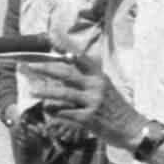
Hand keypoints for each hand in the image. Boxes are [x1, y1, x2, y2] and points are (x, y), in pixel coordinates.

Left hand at [28, 51, 146, 146]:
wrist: (132, 128)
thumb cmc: (116, 109)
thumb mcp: (105, 89)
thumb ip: (87, 81)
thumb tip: (64, 77)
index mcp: (99, 76)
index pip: (79, 57)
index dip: (64, 46)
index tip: (50, 35)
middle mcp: (96, 86)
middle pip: (67, 74)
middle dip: (47, 68)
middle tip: (31, 65)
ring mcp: (93, 102)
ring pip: (64, 94)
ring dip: (46, 92)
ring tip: (32, 91)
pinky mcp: (89, 118)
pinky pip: (66, 112)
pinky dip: (55, 111)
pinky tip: (47, 110)